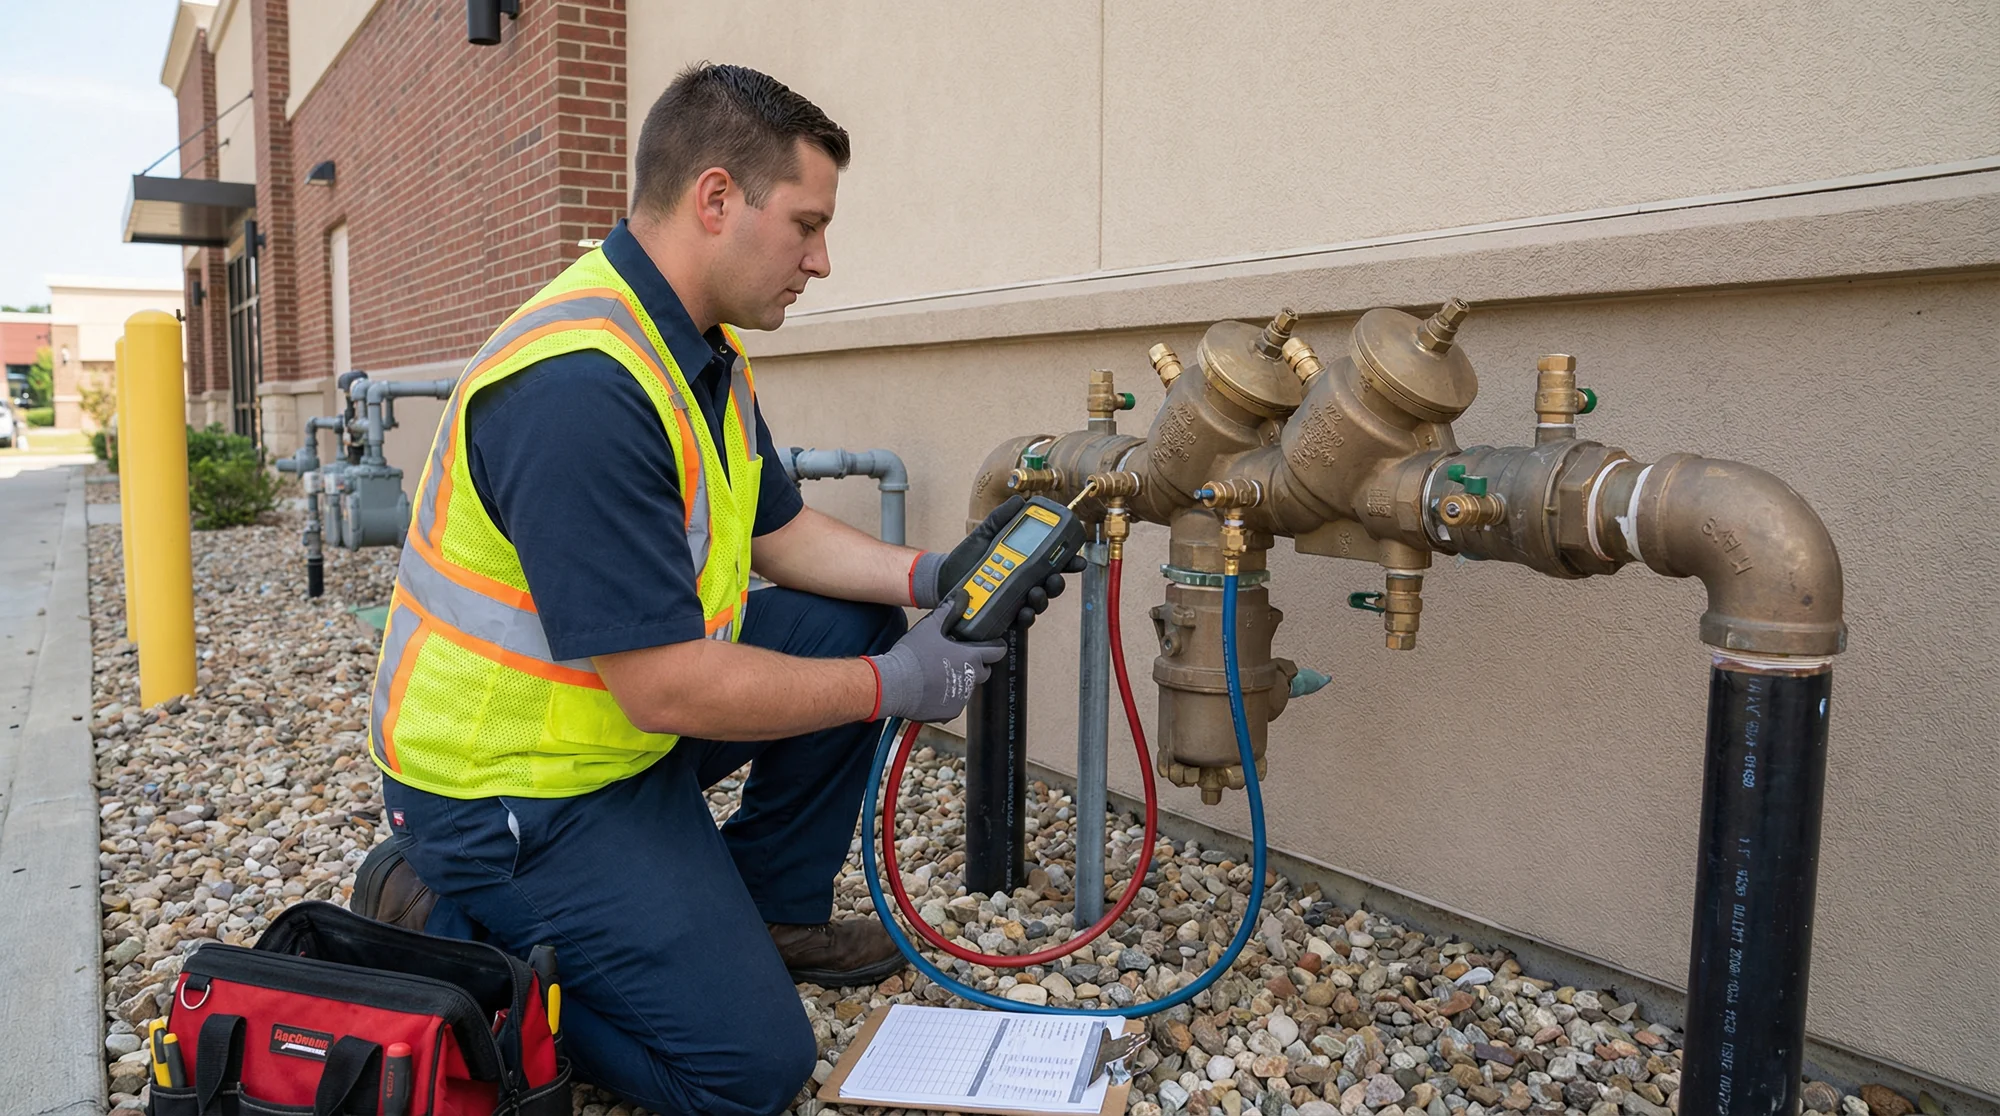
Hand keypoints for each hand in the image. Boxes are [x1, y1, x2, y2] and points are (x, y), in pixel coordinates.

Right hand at [865, 608, 1008, 722]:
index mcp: (970, 657)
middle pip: (984, 670)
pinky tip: (932, 687)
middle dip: (975, 664)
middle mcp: (970, 679)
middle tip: (959, 657)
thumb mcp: (930, 626)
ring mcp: (961, 697)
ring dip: (959, 679)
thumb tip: (960, 597)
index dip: (996, 646)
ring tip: (938, 672)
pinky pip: (954, 702)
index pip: (997, 651)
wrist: (894, 684)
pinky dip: (946, 696)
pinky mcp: (949, 711)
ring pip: (967, 686)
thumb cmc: (911, 657)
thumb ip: (948, 611)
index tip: (993, 645)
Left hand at [911, 496, 1086, 628]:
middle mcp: (1024, 581)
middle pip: (1050, 584)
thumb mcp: (983, 534)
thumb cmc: (966, 557)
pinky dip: (1026, 617)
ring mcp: (1015, 598)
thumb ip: (1001, 518)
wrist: (943, 578)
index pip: (1052, 561)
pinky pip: (1022, 619)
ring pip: (1039, 602)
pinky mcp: (1004, 614)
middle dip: (1057, 583)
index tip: (1078, 561)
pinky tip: (1023, 612)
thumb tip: (1018, 500)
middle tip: (1053, 579)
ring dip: (1042, 599)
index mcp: (1024, 560)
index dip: (1068, 562)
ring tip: (1034, 593)